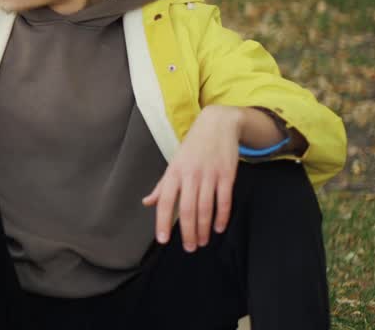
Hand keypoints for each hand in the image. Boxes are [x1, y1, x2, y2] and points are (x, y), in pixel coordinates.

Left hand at [142, 104, 241, 251]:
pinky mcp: (227, 174)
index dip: (163, 221)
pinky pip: (224, 200)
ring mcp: (209, 175)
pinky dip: (222, 216)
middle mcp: (190, 175)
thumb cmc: (192, 147)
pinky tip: (219, 228)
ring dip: (204, 228)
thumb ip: (162, 185)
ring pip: (206, 207)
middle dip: (188, 231)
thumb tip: (148, 202)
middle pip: (188, 209)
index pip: (166, 201)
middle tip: (190, 248)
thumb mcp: (174, 164)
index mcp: (174, 173)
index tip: (163, 240)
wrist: (217, 124)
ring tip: (202, 242)